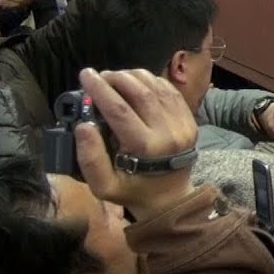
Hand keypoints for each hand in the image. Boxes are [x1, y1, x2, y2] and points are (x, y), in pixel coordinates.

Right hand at [75, 69, 198, 219]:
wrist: (171, 198)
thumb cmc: (133, 191)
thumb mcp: (104, 186)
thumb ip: (90, 159)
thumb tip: (83, 126)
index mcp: (147, 148)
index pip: (120, 110)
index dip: (100, 89)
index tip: (85, 75)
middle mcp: (169, 132)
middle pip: (141, 93)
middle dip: (116, 78)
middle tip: (99, 75)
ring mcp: (184, 124)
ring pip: (157, 87)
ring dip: (134, 76)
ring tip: (114, 76)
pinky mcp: (190, 120)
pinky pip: (171, 91)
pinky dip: (152, 81)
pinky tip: (136, 81)